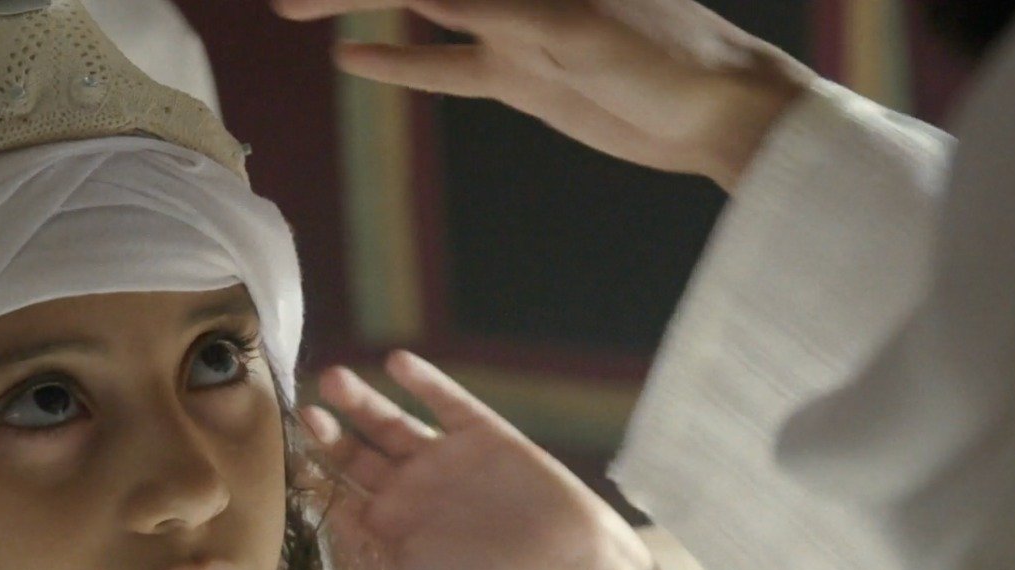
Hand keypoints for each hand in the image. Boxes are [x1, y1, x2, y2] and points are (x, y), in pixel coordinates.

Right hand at [273, 0, 814, 189]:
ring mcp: (511, 25)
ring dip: (360, 7)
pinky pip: (445, 64)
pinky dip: (401, 63)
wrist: (718, 114)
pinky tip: (352, 60)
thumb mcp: (575, 30)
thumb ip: (497, 10)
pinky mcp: (519, 72)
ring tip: (296, 9)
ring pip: (419, 8)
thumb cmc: (664, 56)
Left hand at [300, 350, 673, 569]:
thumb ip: (356, 553)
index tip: (280, 457)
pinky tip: (396, 364)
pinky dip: (422, 380)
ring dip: (360, 401)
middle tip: (304, 413)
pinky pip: (444, 400)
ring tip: (334, 380)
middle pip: (353, 454)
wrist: (564, 566)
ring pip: (388, 422)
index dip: (307, 475)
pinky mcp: (479, 433)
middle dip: (326, 433)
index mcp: (387, 530)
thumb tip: (308, 524)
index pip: (334, 496)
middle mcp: (408, 491)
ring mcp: (442, 459)